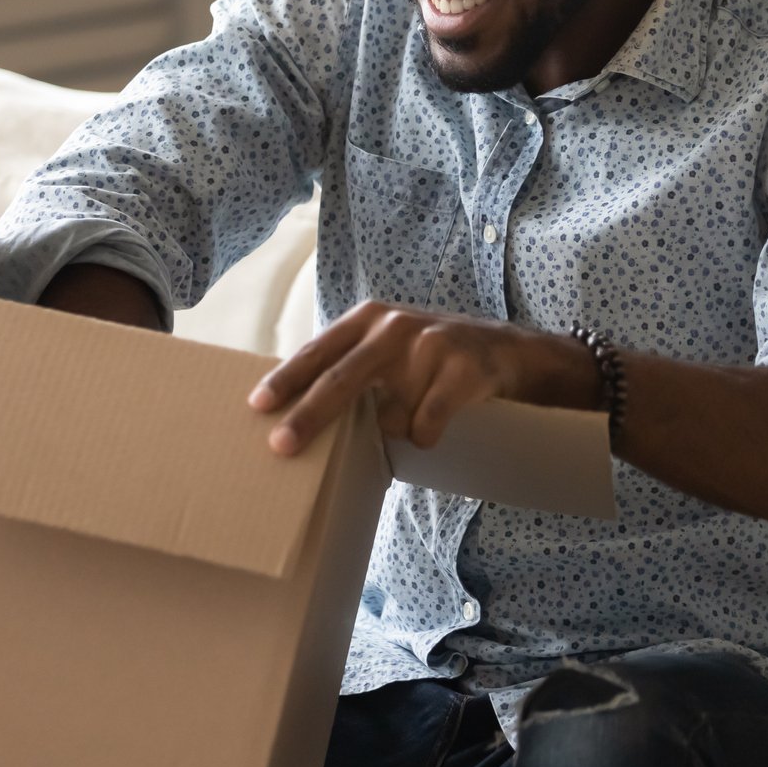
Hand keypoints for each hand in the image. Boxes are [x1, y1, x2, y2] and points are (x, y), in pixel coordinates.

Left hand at [247, 300, 583, 454]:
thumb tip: (293, 413)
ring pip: (391, 416)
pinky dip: (427, 435)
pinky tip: (439, 424)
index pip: (319, 352)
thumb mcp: (389, 349)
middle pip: (342, 378)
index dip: (286, 380)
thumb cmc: (434, 359)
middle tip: (281, 447)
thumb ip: (350, 367)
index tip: (257, 407)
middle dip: (309, 416)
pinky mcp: (463, 369)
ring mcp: (430, 345)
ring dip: (399, 429)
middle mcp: (395, 326)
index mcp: (369, 319)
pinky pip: (427, 425)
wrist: (510, 353)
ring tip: (419, 414)